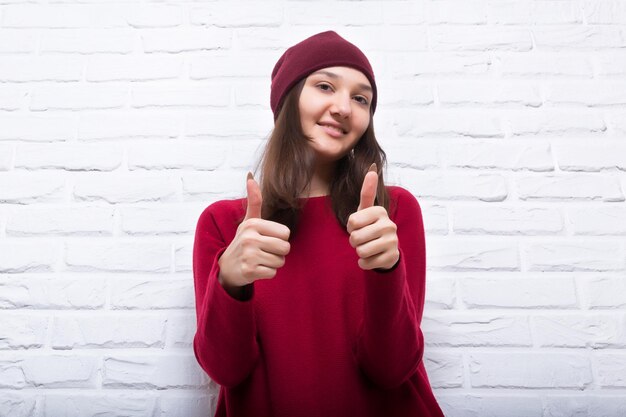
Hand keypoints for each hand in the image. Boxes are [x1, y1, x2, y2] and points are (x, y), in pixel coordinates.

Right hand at [218, 172, 290, 295]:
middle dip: (279, 252)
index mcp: (253, 224)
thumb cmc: (244, 241)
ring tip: (259, 260)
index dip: (280, 238)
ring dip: (273, 263)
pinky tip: (256, 269)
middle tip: (264, 251)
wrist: (227, 267)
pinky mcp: (249, 271)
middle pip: (285, 248)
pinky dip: (267, 273)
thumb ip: (254, 200)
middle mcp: (249, 238)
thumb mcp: (249, 221)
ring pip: (280, 261)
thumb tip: (250, 175)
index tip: (266, 239)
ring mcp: (248, 255)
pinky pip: (273, 273)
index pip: (286, 233)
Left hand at [347, 163, 399, 270]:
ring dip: (359, 252)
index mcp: (380, 211)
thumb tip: (372, 168)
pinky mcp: (391, 257)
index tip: (359, 226)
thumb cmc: (370, 227)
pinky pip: (366, 263)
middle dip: (354, 241)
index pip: (352, 221)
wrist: (386, 249)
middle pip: (355, 238)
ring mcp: (392, 242)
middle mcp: (389, 225)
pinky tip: (372, 257)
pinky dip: (364, 263)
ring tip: (368, 247)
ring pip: (360, 251)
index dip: (351, 227)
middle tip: (363, 239)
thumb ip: (367, 191)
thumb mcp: (366, 210)